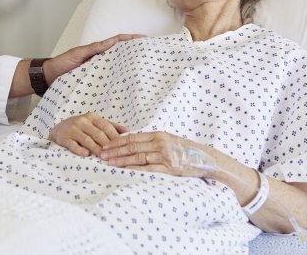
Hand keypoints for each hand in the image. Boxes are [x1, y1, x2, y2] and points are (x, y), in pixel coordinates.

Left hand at [44, 33, 141, 83]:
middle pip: (120, 56)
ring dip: (128, 70)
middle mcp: (100, 61)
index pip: (117, 42)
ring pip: (117, 69)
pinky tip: (127, 88)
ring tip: (144, 72)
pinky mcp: (95, 83)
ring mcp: (98, 72)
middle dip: (134, 54)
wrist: (49, 77)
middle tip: (150, 56)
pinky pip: (109, 82)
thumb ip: (93, 49)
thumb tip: (110, 42)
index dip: (130, 40)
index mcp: (97, 51)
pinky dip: (118, 83)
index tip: (144, 39)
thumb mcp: (77, 53)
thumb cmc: (62, 64)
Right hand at [48, 112, 127, 156]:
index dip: (115, 137)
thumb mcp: (94, 123)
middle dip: (108, 145)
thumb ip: (110, 126)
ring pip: (87, 140)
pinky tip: (86, 155)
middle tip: (116, 155)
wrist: (58, 130)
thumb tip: (127, 130)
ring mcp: (72, 129)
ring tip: (104, 157)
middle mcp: (82, 121)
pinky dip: (80, 150)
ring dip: (96, 149)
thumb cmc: (81, 128)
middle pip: (98, 134)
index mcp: (92, 117)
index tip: (123, 147)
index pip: (106, 127)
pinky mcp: (64, 138)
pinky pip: (73, 144)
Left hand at [100, 131, 217, 177]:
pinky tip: (125, 171)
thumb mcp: (168, 140)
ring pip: (138, 157)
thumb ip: (152, 141)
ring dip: (121, 160)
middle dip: (115, 151)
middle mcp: (160, 143)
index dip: (117, 141)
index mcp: (158, 135)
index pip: (133, 138)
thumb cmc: (185, 150)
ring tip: (109, 163)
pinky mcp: (169, 168)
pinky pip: (149, 168)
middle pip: (132, 146)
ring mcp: (165, 155)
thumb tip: (133, 143)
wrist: (205, 159)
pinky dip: (135, 169)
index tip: (105, 145)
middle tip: (101, 155)